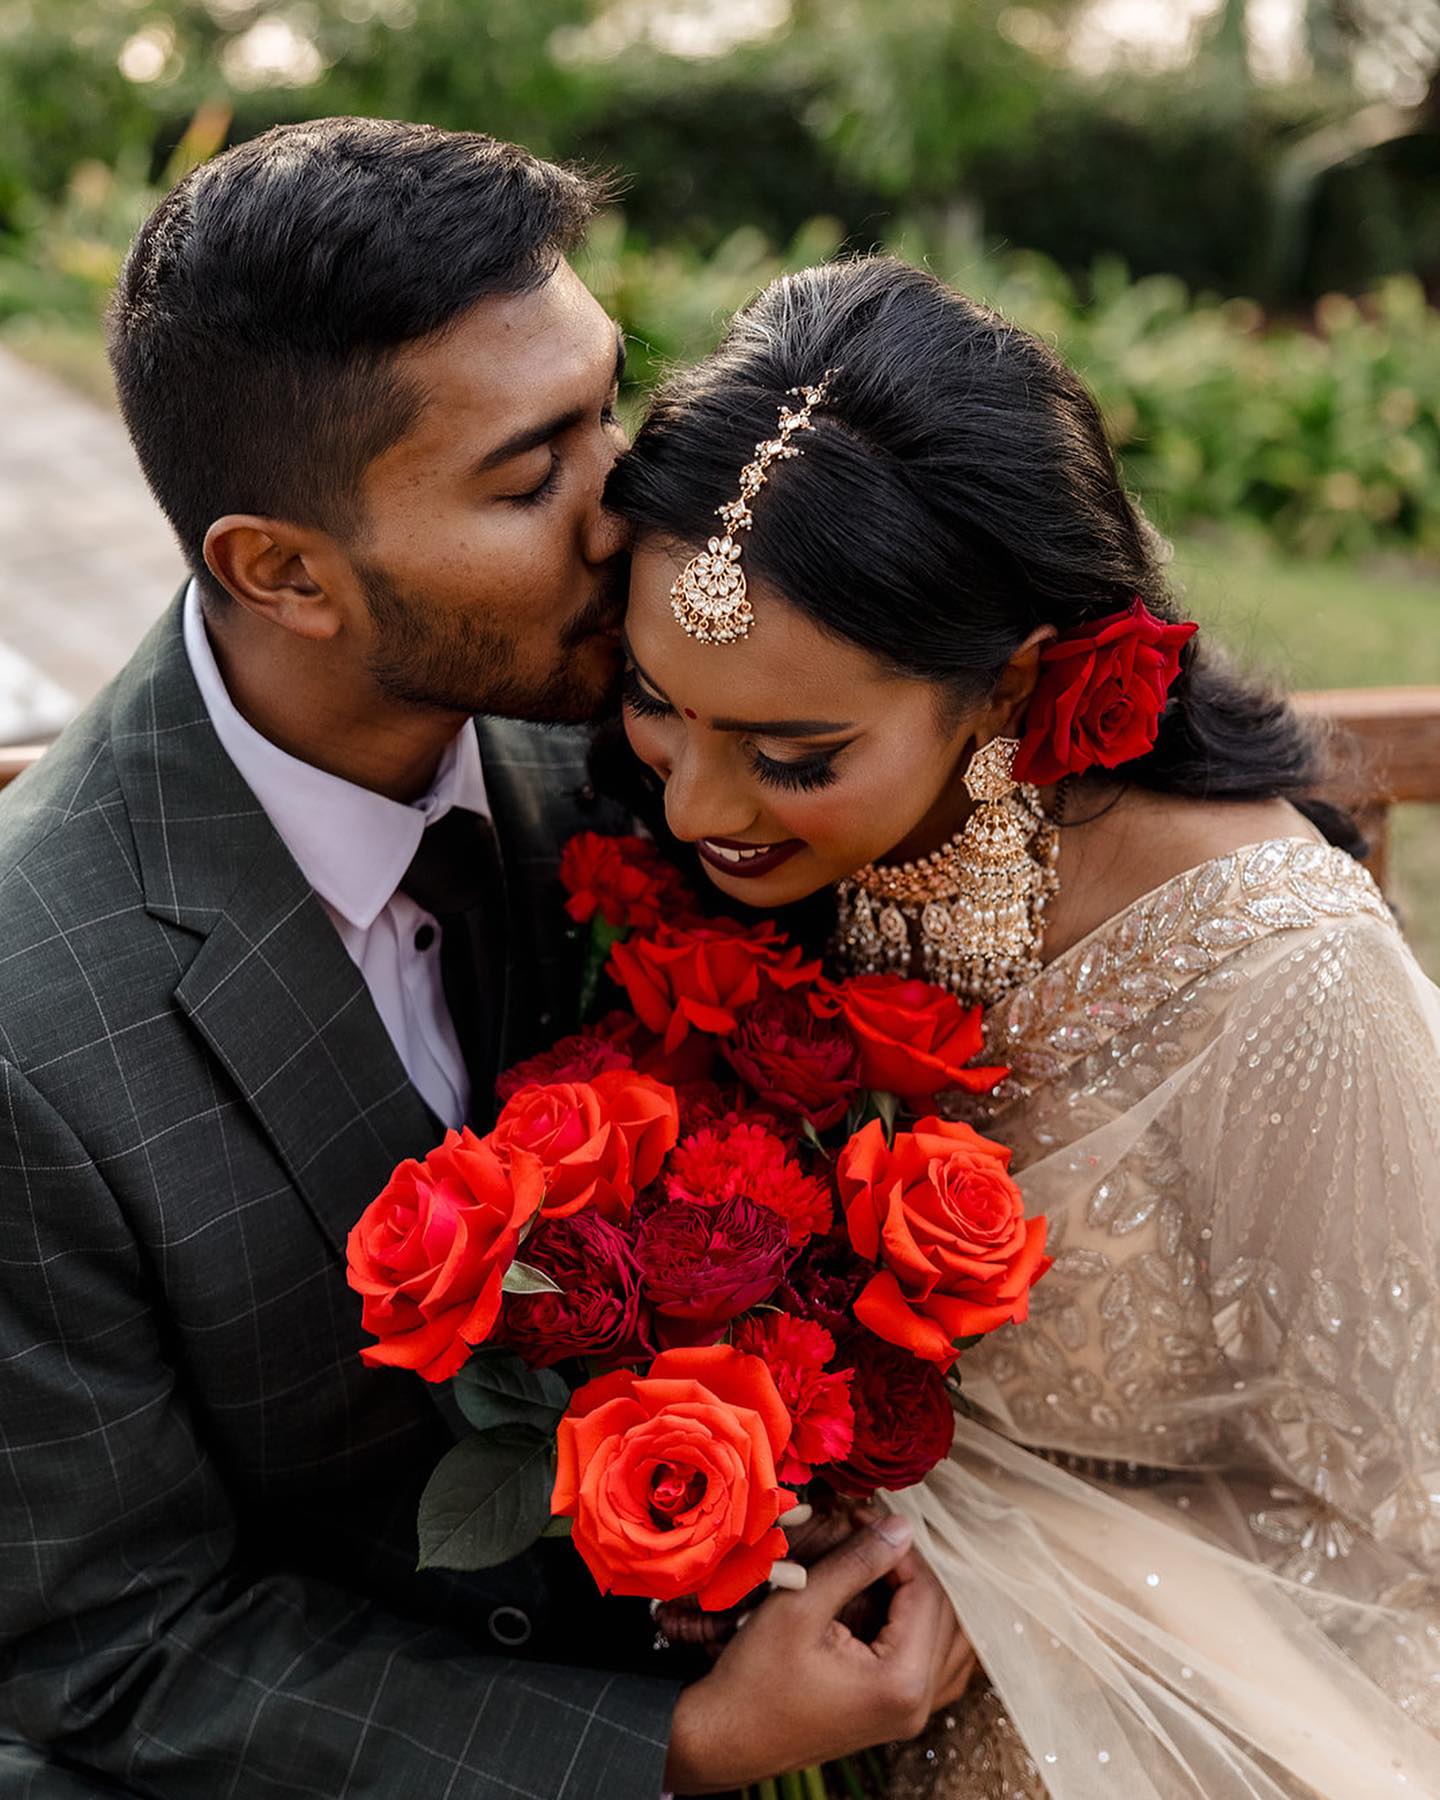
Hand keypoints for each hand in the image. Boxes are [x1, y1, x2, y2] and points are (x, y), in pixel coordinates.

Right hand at [662, 1516, 976, 1794]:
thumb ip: (856, 1562)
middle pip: (944, 1614)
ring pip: (948, 1638)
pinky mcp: (897, 1715)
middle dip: (908, 1567)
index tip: (861, 1517)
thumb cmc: (755, 1677)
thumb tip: (903, 1526)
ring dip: (919, 1594)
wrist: (727, 1738)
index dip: (897, 1548)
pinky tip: (894, 1603)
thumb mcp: (801, 1606)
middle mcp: (919, 1704)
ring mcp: (911, 1715)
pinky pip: (936, 1664)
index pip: (927, 1593)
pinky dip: (924, 1627)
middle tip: (866, 1535)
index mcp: (902, 1682)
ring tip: (877, 1564)